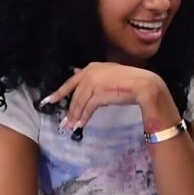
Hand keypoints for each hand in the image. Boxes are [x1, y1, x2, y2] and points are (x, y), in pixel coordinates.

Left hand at [40, 62, 163, 130]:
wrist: (143, 85)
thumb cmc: (130, 80)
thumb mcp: (110, 75)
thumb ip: (97, 78)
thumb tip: (85, 88)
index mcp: (92, 67)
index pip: (71, 81)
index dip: (60, 92)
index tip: (50, 100)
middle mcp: (90, 73)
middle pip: (75, 95)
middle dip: (69, 109)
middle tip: (64, 121)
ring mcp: (93, 83)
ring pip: (79, 103)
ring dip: (75, 116)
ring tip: (72, 126)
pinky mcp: (98, 94)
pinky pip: (87, 109)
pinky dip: (84, 118)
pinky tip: (81, 124)